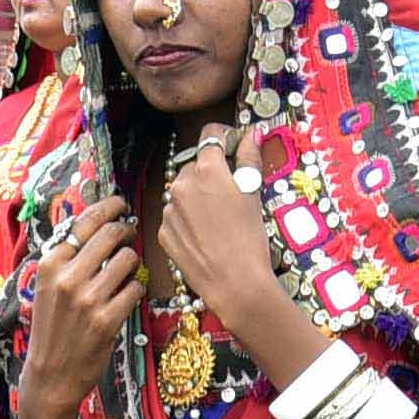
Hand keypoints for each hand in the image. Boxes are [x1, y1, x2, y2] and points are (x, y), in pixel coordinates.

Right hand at [10, 195, 139, 418]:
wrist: (50, 376)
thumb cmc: (52, 329)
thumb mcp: (48, 288)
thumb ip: (67, 258)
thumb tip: (96, 224)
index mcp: (50, 264)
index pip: (84, 222)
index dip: (108, 208)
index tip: (120, 204)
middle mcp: (68, 277)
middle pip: (111, 234)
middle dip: (126, 230)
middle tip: (130, 234)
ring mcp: (88, 299)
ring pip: (128, 259)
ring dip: (133, 261)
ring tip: (127, 270)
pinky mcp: (107, 320)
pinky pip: (135, 288)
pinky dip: (136, 288)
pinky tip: (127, 295)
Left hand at [158, 135, 303, 365]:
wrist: (234, 283)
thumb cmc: (249, 240)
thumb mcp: (254, 194)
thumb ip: (250, 158)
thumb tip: (252, 135)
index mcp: (206, 170)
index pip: (211, 136)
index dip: (225, 138)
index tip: (233, 145)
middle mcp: (182, 185)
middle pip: (197, 166)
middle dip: (213, 174)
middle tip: (232, 194)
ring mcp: (170, 209)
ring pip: (185, 193)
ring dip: (199, 198)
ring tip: (220, 221)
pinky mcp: (164, 232)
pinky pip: (176, 216)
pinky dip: (189, 220)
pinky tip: (207, 235)